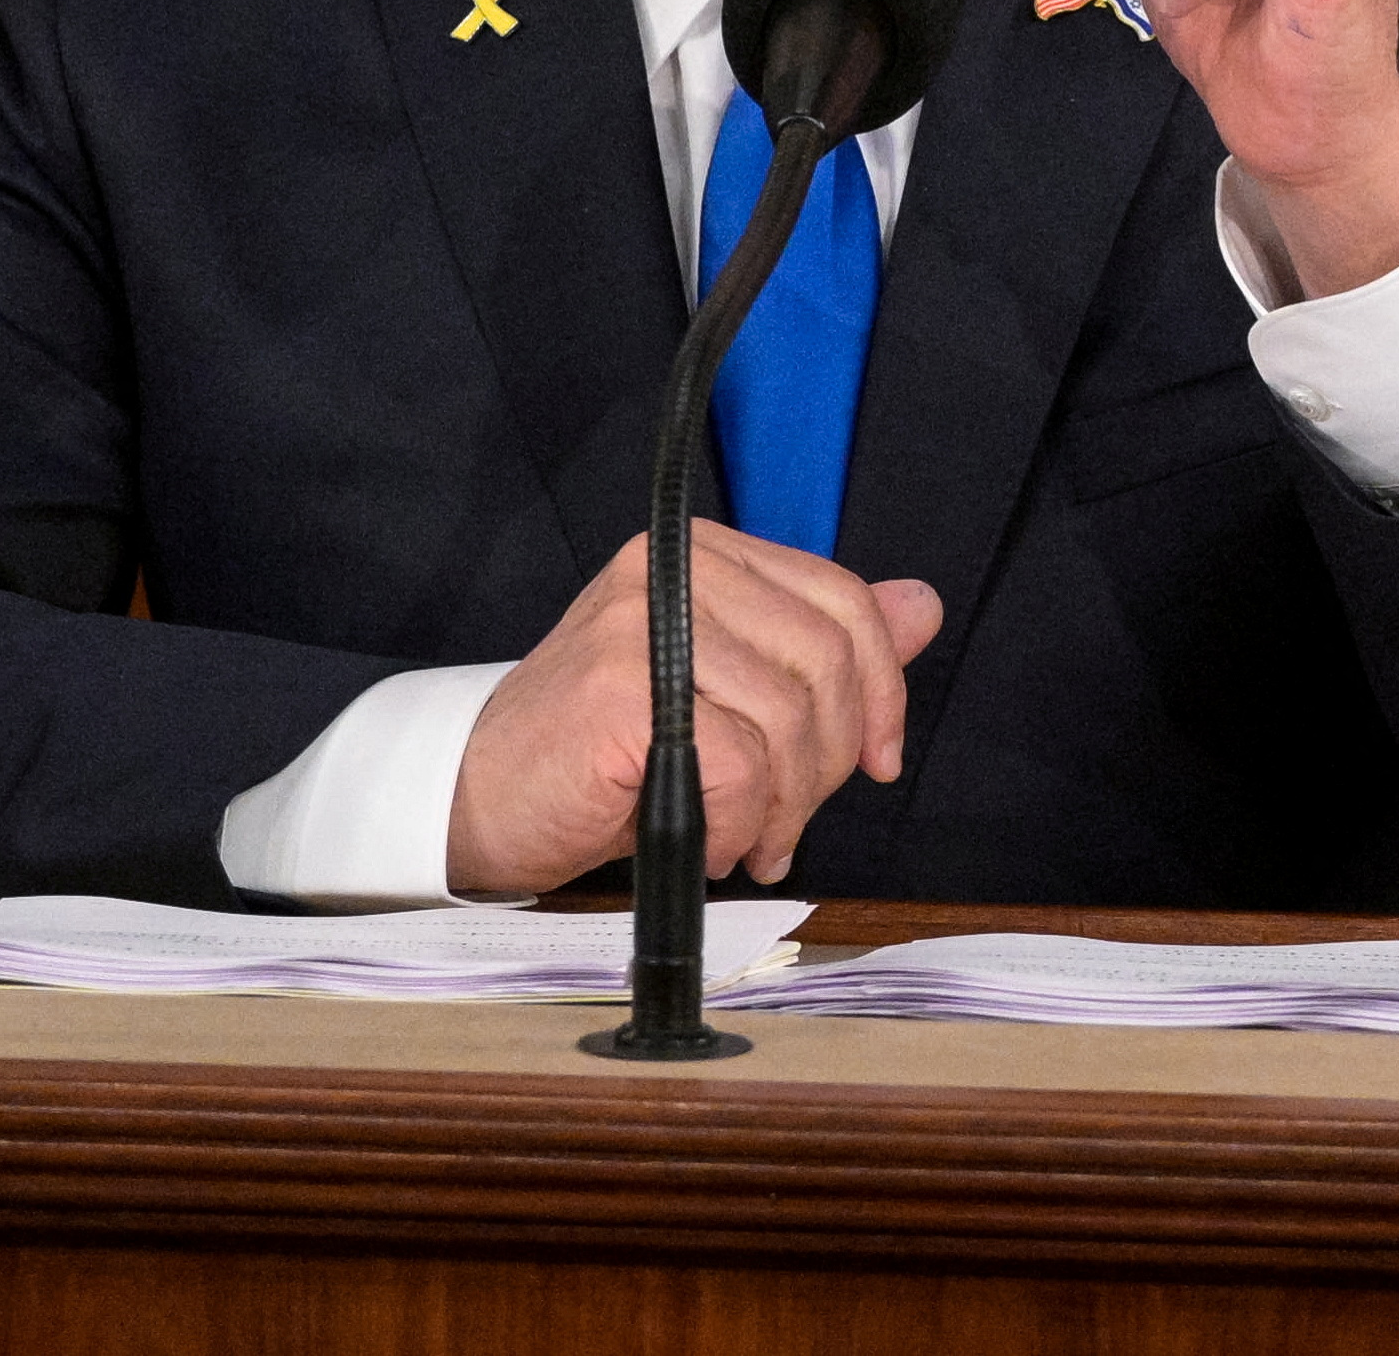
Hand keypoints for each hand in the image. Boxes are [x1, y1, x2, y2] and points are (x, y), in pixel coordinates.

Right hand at [445, 527, 944, 895]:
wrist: (477, 796)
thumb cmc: (602, 754)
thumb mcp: (726, 694)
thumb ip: (818, 651)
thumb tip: (921, 606)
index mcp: (704, 556)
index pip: (840, 600)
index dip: (881, 688)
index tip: (877, 759)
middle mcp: (673, 569)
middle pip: (826, 661)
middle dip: (828, 764)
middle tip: (788, 820)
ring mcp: (642, 623)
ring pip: (788, 719)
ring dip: (781, 807)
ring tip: (745, 840)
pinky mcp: (618, 688)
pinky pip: (737, 764)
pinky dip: (735, 823)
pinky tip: (708, 843)